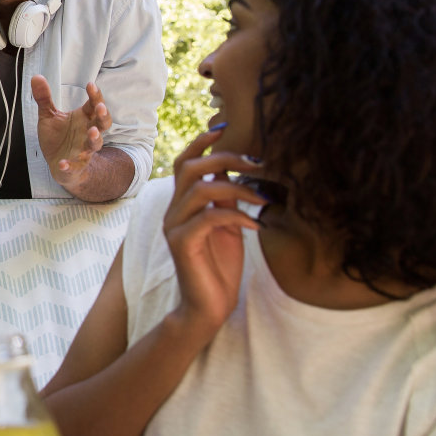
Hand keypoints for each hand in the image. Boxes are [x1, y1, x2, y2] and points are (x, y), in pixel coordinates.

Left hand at [30, 77, 110, 189]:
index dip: (95, 95)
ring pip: (95, 144)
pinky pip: (75, 166)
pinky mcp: (76, 166)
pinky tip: (63, 163)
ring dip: (95, 138)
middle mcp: (87, 133)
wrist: (58, 164)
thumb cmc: (58, 137)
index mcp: (83, 118)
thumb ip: (44, 98)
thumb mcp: (49, 116)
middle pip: (103, 123)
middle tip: (101, 107)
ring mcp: (84, 150)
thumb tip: (36, 77)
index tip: (90, 84)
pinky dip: (70, 165)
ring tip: (92, 132)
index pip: (94, 104)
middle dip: (103, 115)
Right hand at [163, 126, 264, 334]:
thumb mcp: (228, 224)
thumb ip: (226, 197)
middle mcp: (172, 211)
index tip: (227, 129)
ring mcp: (173, 226)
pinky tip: (256, 225)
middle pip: (189, 167)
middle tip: (258, 164)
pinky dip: (236, 216)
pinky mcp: (181, 244)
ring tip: (262, 198)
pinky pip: (208, 218)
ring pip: (199, 189)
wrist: (209, 306)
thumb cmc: (221, 266)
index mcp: (182, 203)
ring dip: (237, 188)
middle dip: (225, 159)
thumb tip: (235, 168)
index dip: (202, 142)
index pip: (184, 162)